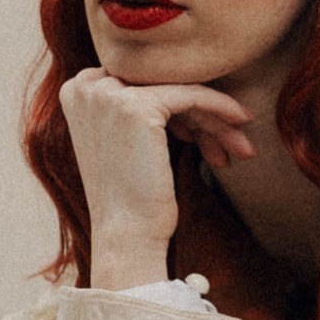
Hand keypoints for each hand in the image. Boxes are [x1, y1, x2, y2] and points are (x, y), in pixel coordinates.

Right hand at [60, 67, 253, 287]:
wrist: (126, 236)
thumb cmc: (130, 198)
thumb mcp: (124, 140)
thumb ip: (136, 107)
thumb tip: (182, 86)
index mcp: (76, 91)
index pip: (141, 84)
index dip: (177, 107)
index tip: (203, 132)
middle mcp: (84, 86)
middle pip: (161, 86)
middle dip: (201, 114)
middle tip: (235, 140)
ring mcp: (107, 94)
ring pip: (179, 91)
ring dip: (216, 119)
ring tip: (244, 146)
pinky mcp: (135, 106)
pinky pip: (191, 95)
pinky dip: (220, 107)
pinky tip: (241, 123)